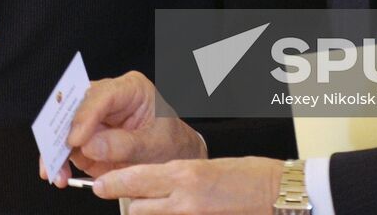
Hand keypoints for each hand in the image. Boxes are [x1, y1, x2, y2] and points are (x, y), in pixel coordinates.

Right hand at [40, 71, 206, 185]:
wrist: (171, 156)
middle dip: (63, 131)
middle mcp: (108, 98)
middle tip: (55, 152)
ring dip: (56, 149)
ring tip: (56, 172)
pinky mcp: (87, 137)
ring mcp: (95, 118)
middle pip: (76, 106)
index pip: (103, 94)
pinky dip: (59, 161)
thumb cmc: (168, 142)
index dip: (85, 116)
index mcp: (130, 88)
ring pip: (65, 126)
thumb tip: (89, 146)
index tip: (76, 139)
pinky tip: (60, 174)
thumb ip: (123, 144)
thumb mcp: (153, 144)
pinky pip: (66, 146)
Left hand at [92, 156, 282, 213]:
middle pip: (138, 207)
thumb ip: (179, 176)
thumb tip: (157, 182)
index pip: (136, 179)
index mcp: (185, 173)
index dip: (113, 183)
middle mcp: (184, 198)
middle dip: (133, 202)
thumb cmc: (250, 175)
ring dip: (151, 212)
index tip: (99, 184)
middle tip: (131, 195)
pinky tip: (178, 210)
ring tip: (163, 203)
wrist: (277, 193)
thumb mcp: (208, 167)